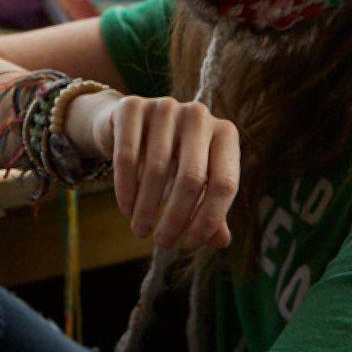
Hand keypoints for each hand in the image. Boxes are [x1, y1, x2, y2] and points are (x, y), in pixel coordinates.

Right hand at [66, 92, 239, 249]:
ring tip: (140, 230)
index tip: (188, 244)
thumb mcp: (196, 186)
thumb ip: (210, 211)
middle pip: (192, 178)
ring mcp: (166, 107)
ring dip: (147, 208)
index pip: (225, 184)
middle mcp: (199, 115)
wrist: (130, 129)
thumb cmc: (173, 163)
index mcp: (225, 134)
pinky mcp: (132, 107)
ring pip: (157, 169)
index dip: (209, 220)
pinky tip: (126, 209)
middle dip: (175, 218)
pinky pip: (127, 156)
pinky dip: (126, 188)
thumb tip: (221, 242)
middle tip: (162, 243)